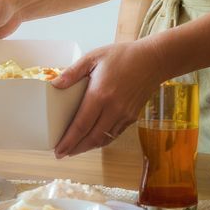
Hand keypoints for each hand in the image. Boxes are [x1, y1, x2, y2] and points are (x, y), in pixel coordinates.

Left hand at [50, 41, 160, 157]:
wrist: (154, 60)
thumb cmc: (124, 55)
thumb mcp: (94, 57)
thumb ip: (72, 72)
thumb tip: (54, 84)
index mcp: (100, 94)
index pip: (81, 125)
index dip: (68, 141)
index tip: (58, 150)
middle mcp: (113, 109)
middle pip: (92, 138)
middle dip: (75, 149)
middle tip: (62, 153)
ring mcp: (125, 115)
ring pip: (104, 139)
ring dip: (88, 147)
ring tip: (74, 148)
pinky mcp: (132, 117)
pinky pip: (114, 134)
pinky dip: (102, 140)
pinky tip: (93, 139)